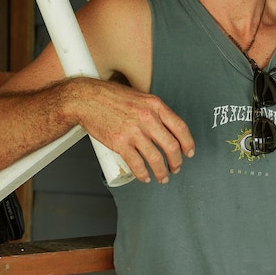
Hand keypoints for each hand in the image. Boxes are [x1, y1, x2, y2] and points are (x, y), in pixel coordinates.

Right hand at [64, 78, 194, 183]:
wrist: (86, 99)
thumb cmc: (111, 97)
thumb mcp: (139, 97)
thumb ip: (153, 111)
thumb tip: (166, 129)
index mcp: (155, 105)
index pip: (180, 127)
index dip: (188, 143)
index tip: (189, 152)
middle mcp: (147, 118)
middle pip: (171, 146)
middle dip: (176, 161)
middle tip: (176, 168)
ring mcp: (133, 131)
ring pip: (156, 158)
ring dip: (162, 172)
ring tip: (162, 177)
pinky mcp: (120, 143)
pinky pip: (137, 164)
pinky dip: (143, 175)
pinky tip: (145, 177)